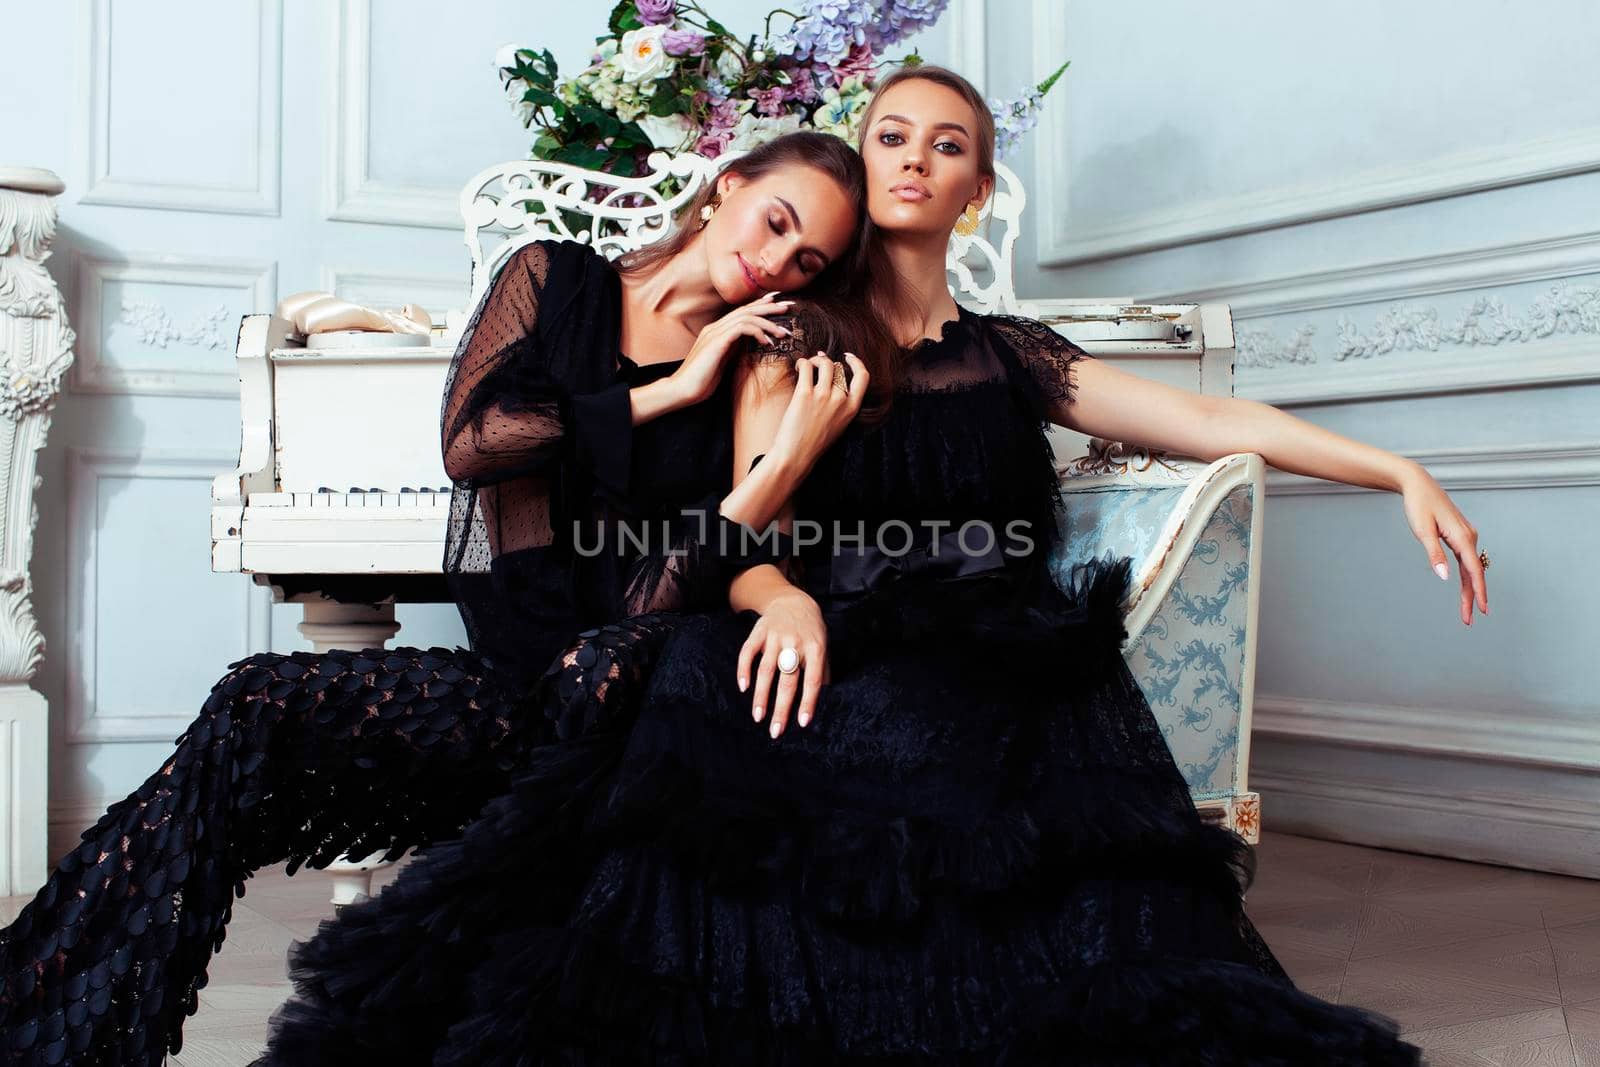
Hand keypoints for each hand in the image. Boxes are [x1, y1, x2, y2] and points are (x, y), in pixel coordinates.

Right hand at [668, 291, 794, 406]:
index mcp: (717, 330)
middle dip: (770, 306)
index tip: (779, 303)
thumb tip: (750, 344)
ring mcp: (715, 333)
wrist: (682, 390)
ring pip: (747, 316)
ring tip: (784, 331)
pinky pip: (742, 328)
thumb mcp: (722, 361)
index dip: (761, 305)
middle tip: (790, 306)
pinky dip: (758, 332)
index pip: (742, 312)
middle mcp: (716, 327)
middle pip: (747, 309)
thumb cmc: (701, 380)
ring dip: (768, 322)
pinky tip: (768, 342)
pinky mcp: (716, 342)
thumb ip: (733, 349)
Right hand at [737, 589, 830, 738]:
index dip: (808, 702)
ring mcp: (775, 636)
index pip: (812, 680)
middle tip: (776, 731)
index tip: (802, 723)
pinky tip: (743, 688)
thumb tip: (824, 701)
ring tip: (758, 716)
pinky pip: (747, 652)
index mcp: (815, 648)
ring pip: (766, 669)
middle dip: (781, 707)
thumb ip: (822, 672)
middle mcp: (795, 643)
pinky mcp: (758, 631)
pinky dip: (743, 670)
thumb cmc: (811, 632)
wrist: (793, 601)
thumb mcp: (823, 647)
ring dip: (761, 695)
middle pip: (787, 680)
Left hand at [767, 352, 868, 474]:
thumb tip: (833, 379)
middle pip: (838, 368)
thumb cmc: (814, 442)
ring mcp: (823, 396)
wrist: (796, 455)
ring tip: (806, 365)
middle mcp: (840, 400)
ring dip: (815, 359)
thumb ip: (841, 404)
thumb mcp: (838, 424)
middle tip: (817, 361)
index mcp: (852, 408)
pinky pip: (806, 367)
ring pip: (824, 363)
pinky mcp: (805, 394)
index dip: (856, 362)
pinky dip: (801, 363)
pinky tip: (798, 368)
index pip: (863, 376)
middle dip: (826, 361)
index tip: (847, 357)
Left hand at [1398, 464, 1487, 625]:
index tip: (1483, 610)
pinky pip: (1466, 560)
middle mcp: (1468, 537)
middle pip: (1474, 573)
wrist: (1418, 484)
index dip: (1479, 592)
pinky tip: (1465, 587)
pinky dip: (1467, 575)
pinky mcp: (1459, 535)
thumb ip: (1434, 555)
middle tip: (1469, 619)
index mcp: (1461, 537)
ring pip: (1471, 567)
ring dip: (1470, 588)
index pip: (1473, 570)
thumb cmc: (1418, 506)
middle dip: (1473, 597)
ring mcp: (1465, 536)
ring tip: (1467, 609)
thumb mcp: (1422, 531)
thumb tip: (1444, 577)